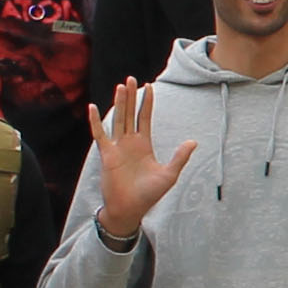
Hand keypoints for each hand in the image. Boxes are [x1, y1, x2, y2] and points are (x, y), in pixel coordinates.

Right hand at [89, 80, 197, 241]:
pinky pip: (100, 135)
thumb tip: (193, 141)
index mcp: (144, 145)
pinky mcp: (107, 155)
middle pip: (130, 114)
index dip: (146, 103)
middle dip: (131, 96)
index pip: (145, 118)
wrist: (131, 209)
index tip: (148, 86)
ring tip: (121, 86)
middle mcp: (129, 143)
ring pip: (118, 119)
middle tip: (132, 78)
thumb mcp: (169, 174)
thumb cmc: (149, 195)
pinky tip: (93, 107)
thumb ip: (180, 157)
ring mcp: (117, 147)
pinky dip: (96, 122)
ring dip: (119, 103)